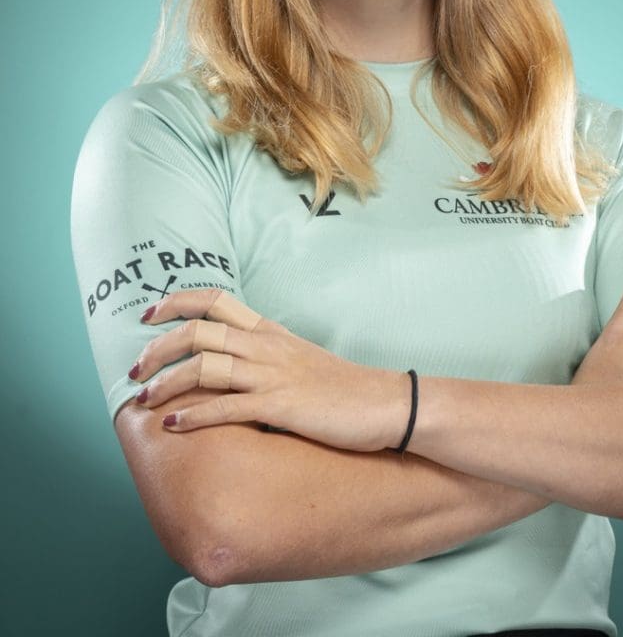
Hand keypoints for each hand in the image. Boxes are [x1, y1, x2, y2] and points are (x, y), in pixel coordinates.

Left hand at [128, 289, 409, 451]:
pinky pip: (226, 408)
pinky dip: (194, 416)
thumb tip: (229, 365)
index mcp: (269, 331)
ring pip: (205, 366)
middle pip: (199, 330)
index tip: (148, 314)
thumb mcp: (299, 360)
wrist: (385, 403)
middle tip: (134, 369)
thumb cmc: (343, 387)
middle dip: (157, 347)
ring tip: (143, 400)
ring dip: (166, 383)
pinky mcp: (281, 405)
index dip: (176, 301)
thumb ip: (265, 356)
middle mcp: (266, 346)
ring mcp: (272, 374)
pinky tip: (174, 426)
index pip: (215, 300)